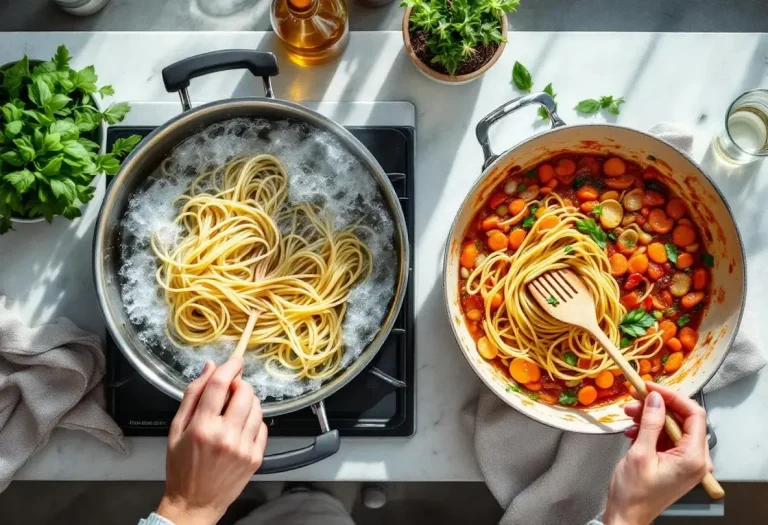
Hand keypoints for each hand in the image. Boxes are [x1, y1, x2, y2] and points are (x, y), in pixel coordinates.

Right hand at [157, 358, 267, 524]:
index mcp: (202, 427)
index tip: (235, 360)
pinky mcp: (255, 457)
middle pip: (244, 392)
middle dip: (240, 384)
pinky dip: (254, 421)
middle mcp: (225, 436)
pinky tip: (241, 428)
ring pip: (257, 407)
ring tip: (234, 411)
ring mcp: (243, 447)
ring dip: (248, 402)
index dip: (230, 366)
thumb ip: (192, 395)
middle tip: (231, 389)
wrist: (195, 502)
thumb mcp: (176, 429)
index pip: (220, 384)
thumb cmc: (182, 467)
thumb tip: (209, 368)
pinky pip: (263, 426)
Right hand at [603, 382, 711, 524]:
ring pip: (672, 427)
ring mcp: (686, 462)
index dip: (672, 396)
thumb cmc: (633, 493)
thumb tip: (656, 398)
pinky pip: (666, 438)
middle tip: (634, 398)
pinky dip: (649, 430)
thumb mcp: (640, 453)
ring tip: (628, 414)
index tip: (650, 387)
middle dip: (657, 406)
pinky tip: (632, 431)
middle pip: (682, 419)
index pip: (694, 415)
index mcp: (693, 458)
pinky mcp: (675, 464)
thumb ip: (650, 423)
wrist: (626, 516)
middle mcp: (696, 459)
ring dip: (650, 418)